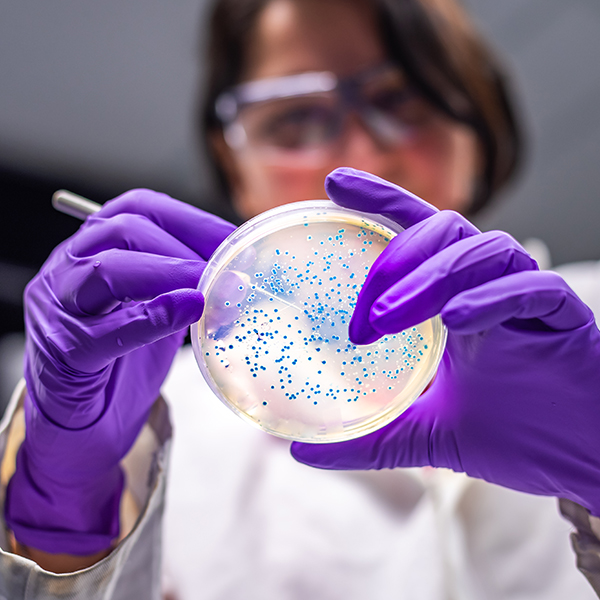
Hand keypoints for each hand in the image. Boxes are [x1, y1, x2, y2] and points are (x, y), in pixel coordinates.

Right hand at [5, 189, 234, 554]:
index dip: (191, 219)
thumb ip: (186, 287)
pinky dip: (151, 317)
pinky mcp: (64, 354)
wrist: (81, 423)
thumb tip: (240, 271)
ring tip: (209, 288)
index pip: (139, 208)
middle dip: (184, 246)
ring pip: (106, 271)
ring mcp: (60, 310)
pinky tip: (187, 311)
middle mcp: (68, 270)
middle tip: (227, 269)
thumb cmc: (121, 362)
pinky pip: (104, 331)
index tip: (234, 239)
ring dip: (168, 273)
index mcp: (93, 250)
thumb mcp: (158, 311)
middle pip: (123, 231)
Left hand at [292, 168, 599, 515]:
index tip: (332, 183)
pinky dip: (491, 298)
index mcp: (456, 301)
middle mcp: (489, 287)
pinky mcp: (565, 319)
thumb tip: (303, 453)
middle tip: (362, 314)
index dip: (379, 201)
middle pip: (443, 229)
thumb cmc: (518, 434)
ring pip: (483, 249)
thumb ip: (370, 439)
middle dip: (396, 258)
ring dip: (430, 277)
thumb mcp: (427, 436)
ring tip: (387, 318)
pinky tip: (457, 320)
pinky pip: (531, 289)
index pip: (415, 232)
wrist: (587, 460)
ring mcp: (527, 299)